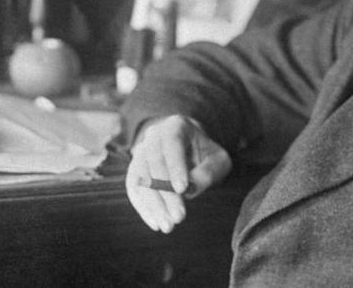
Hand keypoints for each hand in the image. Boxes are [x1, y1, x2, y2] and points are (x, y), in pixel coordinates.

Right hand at [125, 115, 231, 233]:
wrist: (189, 149)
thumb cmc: (206, 155)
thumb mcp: (218, 160)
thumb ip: (208, 171)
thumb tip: (190, 189)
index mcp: (176, 126)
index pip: (172, 144)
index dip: (175, 166)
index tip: (182, 189)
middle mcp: (154, 136)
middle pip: (153, 163)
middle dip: (165, 193)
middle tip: (178, 217)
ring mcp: (141, 152)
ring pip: (141, 178)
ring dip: (153, 204)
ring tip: (167, 226)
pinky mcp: (135, 170)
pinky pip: (134, 189)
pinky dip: (143, 207)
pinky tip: (155, 223)